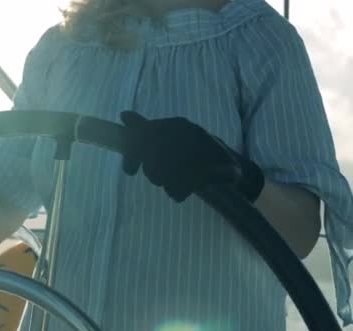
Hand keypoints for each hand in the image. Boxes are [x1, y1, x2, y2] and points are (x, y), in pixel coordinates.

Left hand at [120, 111, 264, 201]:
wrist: (230, 164)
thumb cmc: (193, 150)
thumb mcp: (169, 136)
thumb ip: (146, 128)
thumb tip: (124, 115)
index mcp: (177, 125)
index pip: (144, 139)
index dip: (132, 157)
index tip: (130, 171)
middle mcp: (188, 134)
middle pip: (153, 162)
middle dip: (154, 173)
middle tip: (160, 177)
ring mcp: (202, 152)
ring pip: (165, 175)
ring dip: (167, 182)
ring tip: (175, 182)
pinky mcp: (213, 171)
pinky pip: (181, 187)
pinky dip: (179, 191)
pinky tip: (182, 190)